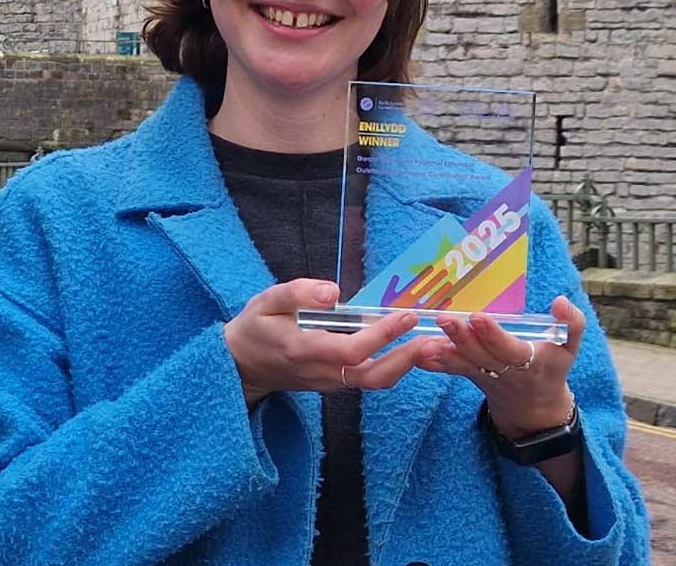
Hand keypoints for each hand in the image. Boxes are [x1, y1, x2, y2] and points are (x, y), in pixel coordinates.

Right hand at [224, 279, 429, 407]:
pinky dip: (395, 366)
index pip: (349, 350)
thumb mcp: (265, 301)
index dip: (380, 335)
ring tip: (433, 344)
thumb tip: (332, 292)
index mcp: (303, 350)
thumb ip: (296, 293)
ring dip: (406, 365)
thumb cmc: (255, 327)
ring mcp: (329, 382)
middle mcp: (320, 372)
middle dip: (405, 360)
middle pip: (371, 377)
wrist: (241, 366)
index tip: (404, 315)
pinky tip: (412, 347)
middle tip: (434, 340)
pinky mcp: (335, 382)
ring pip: (373, 382)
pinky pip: (369, 378)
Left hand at [417, 296, 586, 437]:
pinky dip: (435, 364)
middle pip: (480, 355)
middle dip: (462, 338)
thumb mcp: (570, 347)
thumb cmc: (552, 367)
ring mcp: (484, 375)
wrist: (535, 406)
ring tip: (424, 343)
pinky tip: (418, 353)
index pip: (509, 349)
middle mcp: (504, 371)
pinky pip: (452, 371)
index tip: (478, 318)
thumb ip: (572, 324)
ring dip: (444, 354)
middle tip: (444, 319)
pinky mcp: (471, 375)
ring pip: (463, 365)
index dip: (494, 336)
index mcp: (529, 361)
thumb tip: (560, 302)